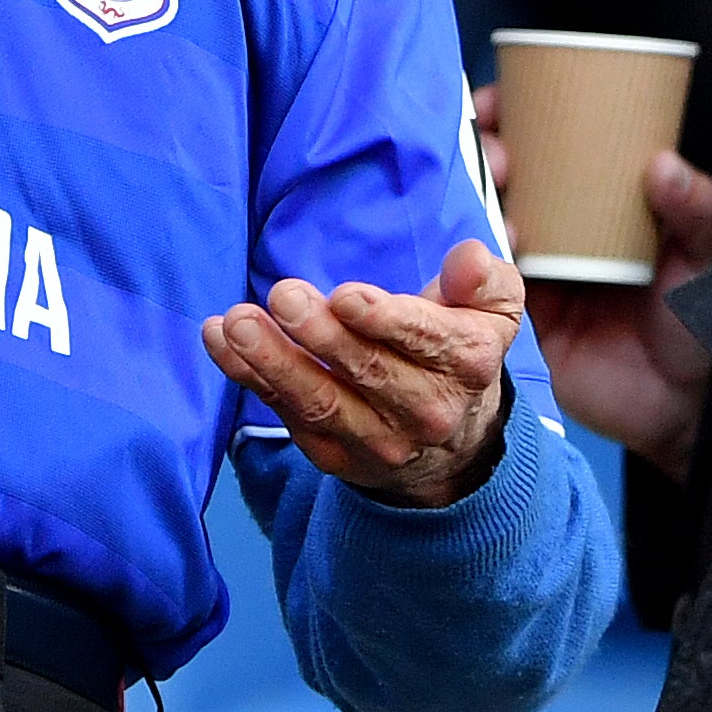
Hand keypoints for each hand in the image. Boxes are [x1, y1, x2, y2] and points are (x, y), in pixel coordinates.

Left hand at [203, 238, 517, 508]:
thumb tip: (465, 257)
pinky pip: (285, 412)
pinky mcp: (333, 454)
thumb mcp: (492, 310)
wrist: (451, 444)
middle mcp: (426, 411)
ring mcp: (377, 440)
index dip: (384, 320)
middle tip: (282, 295)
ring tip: (236, 322)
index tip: (345, 297)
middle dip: (320, 334)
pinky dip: (248, 376)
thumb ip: (482, 278)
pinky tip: (219, 339)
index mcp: (465, 364)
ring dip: (272, 360)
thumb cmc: (456, 350)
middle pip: (367, 371)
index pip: (426, 341)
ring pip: (319, 400)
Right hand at [500, 101, 711, 476]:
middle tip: (494, 146)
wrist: (696, 409)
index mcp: (609, 204)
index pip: (559, 147)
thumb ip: (699, 210)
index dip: (522, 118)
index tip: (504, 98)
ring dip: (479, 196)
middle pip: (513, 177)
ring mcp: (543, 272)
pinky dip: (480, 261)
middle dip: (488, 149)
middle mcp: (569, 230)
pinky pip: (490, 283)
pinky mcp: (526, 317)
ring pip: (494, 221)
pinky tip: (490, 244)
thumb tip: (663, 163)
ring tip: (494, 184)